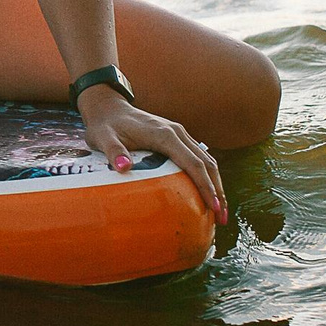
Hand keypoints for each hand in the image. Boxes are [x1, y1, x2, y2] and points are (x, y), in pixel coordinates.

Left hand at [81, 91, 226, 227]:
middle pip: (207, 164)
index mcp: (165, 135)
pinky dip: (207, 177)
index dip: (206, 187)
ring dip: (216, 186)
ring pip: (207, 161)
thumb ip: (114, 151)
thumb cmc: (104, 125)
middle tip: (222, 219)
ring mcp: (179, 134)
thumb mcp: (103, 138)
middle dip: (218, 192)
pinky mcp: (177, 139)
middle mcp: (178, 133)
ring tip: (219, 212)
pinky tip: (207, 194)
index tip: (214, 208)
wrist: (108, 106)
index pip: (193, 164)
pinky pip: (199, 158)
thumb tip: (124, 168)